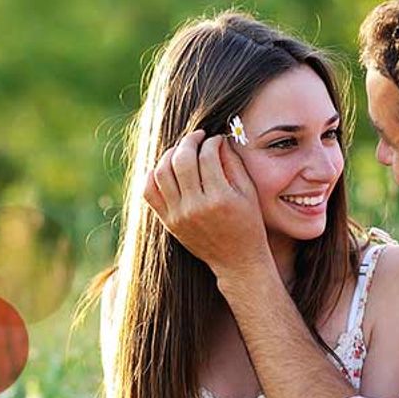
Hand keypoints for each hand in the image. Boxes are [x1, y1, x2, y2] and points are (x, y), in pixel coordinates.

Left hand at [142, 130, 269, 278]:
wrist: (236, 260)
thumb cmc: (248, 224)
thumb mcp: (248, 192)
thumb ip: (233, 163)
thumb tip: (218, 139)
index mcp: (220, 198)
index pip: (208, 156)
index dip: (212, 141)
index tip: (215, 139)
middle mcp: (196, 207)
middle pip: (181, 160)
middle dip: (189, 141)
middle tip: (197, 137)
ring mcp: (178, 215)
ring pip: (161, 173)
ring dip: (169, 154)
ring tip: (181, 150)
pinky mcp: (168, 221)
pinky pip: (149, 192)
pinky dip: (153, 175)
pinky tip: (165, 167)